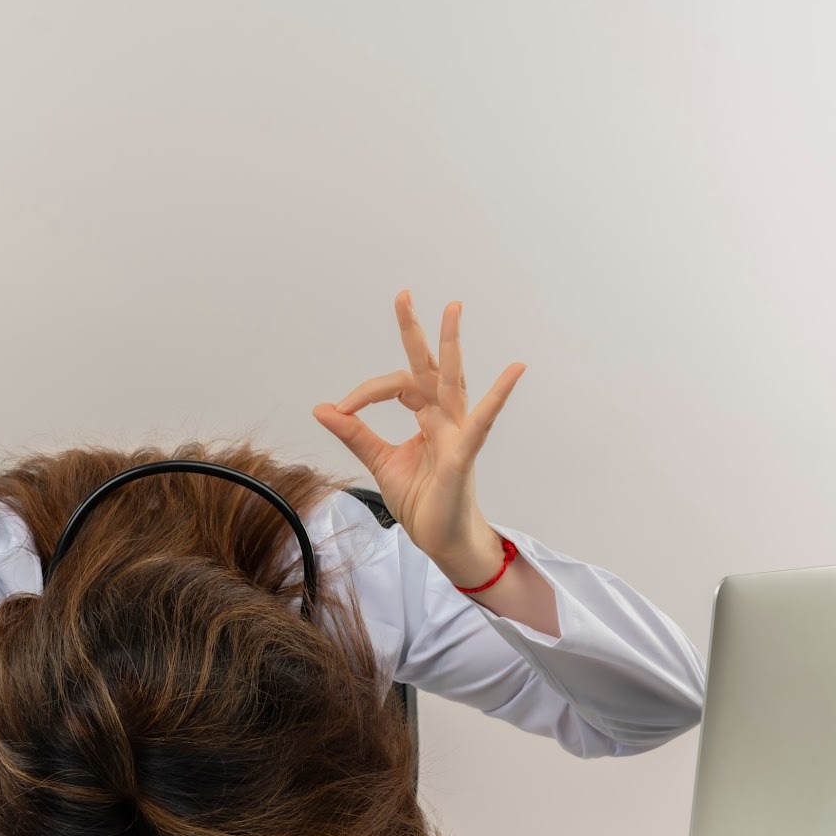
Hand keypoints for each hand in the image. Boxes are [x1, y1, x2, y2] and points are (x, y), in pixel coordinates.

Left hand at [312, 291, 525, 584]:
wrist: (440, 540)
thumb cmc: (422, 501)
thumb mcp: (380, 462)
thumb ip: (356, 434)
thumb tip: (322, 408)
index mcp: (424, 417)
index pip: (394, 387)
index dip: (364, 394)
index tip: (339, 409)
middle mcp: (443, 418)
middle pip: (428, 366)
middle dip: (415, 331)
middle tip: (402, 294)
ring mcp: (457, 434)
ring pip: (452, 381)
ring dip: (451, 345)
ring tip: (452, 308)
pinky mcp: (464, 456)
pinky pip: (481, 422)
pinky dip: (497, 396)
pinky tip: (514, 370)